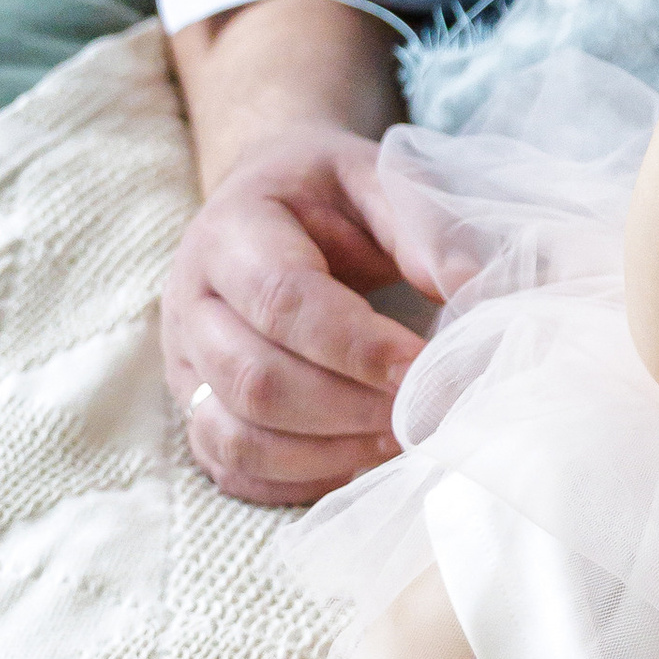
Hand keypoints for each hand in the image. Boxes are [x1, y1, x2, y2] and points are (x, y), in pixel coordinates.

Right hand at [162, 127, 434, 505]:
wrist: (266, 198)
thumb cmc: (327, 194)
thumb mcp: (372, 178)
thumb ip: (419, 227)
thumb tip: (472, 287)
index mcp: (231, 232)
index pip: (282, 299)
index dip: (356, 344)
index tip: (424, 366)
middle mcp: (191, 302)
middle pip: (255, 379)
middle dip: (349, 408)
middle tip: (422, 413)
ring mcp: (185, 363)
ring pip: (236, 434)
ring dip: (325, 453)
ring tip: (398, 441)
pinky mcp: (196, 407)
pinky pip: (230, 466)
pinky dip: (295, 481)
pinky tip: (357, 464)